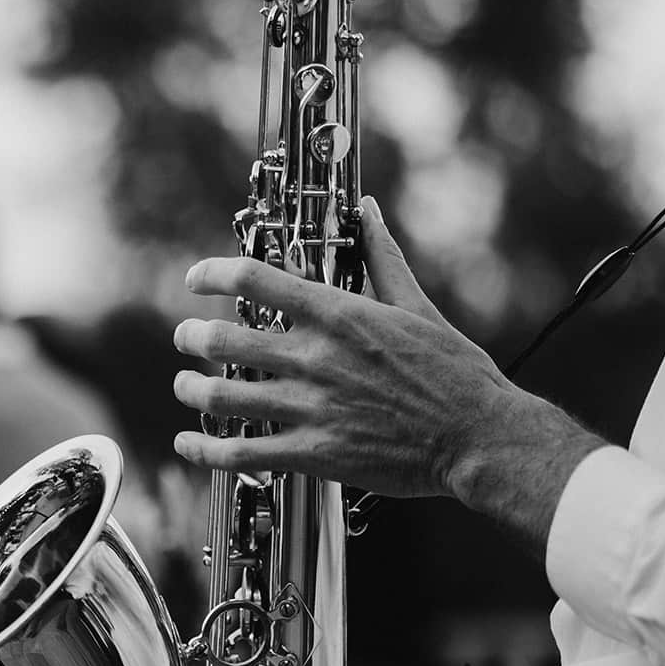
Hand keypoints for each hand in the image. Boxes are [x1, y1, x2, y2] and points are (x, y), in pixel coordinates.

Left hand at [172, 197, 516, 498]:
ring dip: (191, 389)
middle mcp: (315, 358)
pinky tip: (187, 444)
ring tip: (184, 385)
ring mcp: (311, 407)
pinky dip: (203, 449)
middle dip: (192, 338)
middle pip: (224, 341)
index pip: (255, 280)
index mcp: (338, 316)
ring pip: (222, 397)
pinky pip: (241, 453)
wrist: (480, 438)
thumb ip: (383, 259)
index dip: (213, 274)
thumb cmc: (456, 373)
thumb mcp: (419, 306)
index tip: (195, 279)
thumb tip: (369, 212)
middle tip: (185, 337)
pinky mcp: (313, 453)